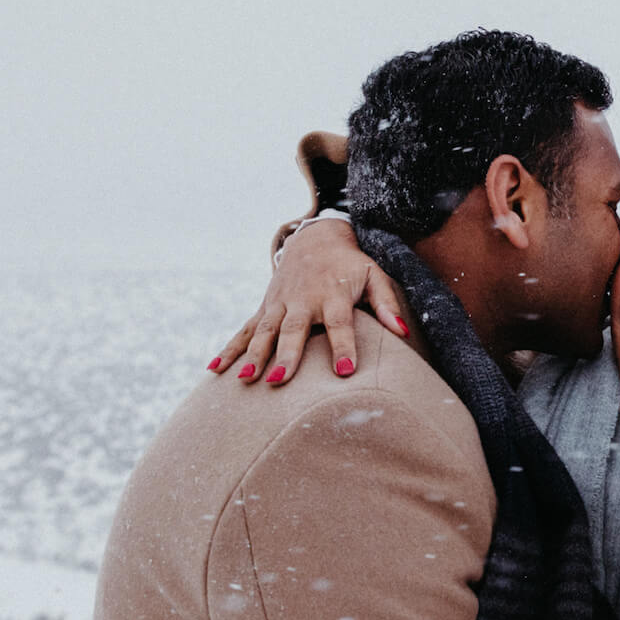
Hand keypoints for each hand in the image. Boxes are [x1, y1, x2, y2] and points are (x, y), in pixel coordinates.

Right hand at [208, 219, 409, 384]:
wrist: (315, 238)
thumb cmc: (350, 265)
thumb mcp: (374, 276)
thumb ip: (387, 303)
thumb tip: (404, 333)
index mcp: (332, 295)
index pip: (339, 323)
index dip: (343, 346)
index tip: (345, 371)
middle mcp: (303, 299)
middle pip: (294, 329)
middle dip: (287, 354)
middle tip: (281, 379)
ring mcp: (280, 303)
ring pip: (265, 331)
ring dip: (254, 355)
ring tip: (246, 381)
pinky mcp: (265, 307)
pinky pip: (246, 330)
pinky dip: (231, 348)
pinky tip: (215, 369)